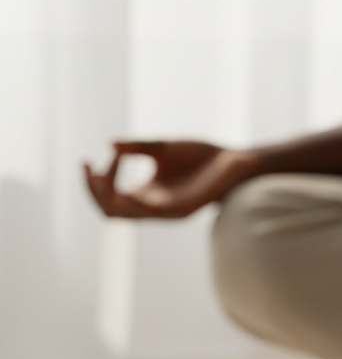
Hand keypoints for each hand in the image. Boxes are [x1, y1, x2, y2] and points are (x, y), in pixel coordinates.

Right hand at [84, 141, 258, 218]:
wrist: (234, 160)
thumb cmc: (201, 155)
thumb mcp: (163, 148)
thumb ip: (138, 148)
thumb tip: (110, 144)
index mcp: (145, 194)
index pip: (108, 198)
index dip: (96, 180)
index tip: (98, 157)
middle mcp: (153, 206)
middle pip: (110, 210)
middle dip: (94, 191)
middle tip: (90, 170)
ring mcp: (167, 210)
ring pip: (126, 215)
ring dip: (110, 195)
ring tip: (102, 176)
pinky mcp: (184, 209)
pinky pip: (152, 213)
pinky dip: (134, 202)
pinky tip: (126, 189)